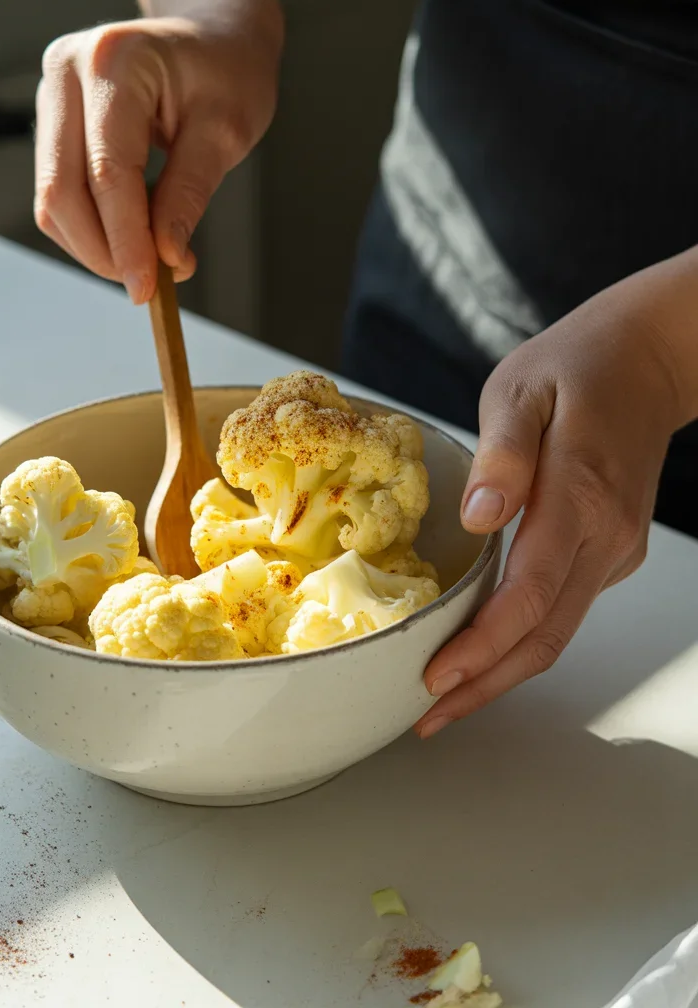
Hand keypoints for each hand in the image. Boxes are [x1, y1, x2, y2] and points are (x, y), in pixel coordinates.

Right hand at [34, 15, 280, 302]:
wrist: (214, 33)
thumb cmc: (229, 72)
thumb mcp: (226, 131)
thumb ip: (190, 194)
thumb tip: (166, 258)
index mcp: (114, 61)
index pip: (108, 170)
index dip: (125, 239)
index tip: (149, 289)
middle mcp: (67, 69)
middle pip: (62, 188)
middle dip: (103, 250)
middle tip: (150, 287)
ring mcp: (52, 92)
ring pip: (52, 197)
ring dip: (95, 245)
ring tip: (150, 261)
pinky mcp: (53, 118)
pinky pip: (58, 190)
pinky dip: (91, 226)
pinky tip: (131, 235)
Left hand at [415, 280, 682, 737]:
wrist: (649, 359)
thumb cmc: (576, 366)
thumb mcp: (522, 390)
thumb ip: (502, 455)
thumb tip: (478, 517)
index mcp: (578, 498)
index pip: (528, 596)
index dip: (482, 647)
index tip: (435, 678)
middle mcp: (605, 537)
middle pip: (545, 637)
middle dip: (485, 685)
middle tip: (427, 718)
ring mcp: (614, 548)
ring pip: (557, 632)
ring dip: (502, 672)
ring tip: (444, 699)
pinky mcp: (611, 549)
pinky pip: (564, 607)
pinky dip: (521, 639)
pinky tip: (481, 647)